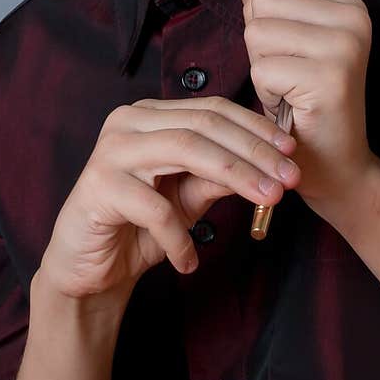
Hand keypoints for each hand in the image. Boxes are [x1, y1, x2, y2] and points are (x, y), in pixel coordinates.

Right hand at [38, 96, 301, 299]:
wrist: (86, 269)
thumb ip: (220, 175)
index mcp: (151, 115)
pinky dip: (179, 236)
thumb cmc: (139, 227)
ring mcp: (111, 150)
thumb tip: (271, 162)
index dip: (255, 129)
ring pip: (185, 149)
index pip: (212, 109)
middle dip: (253, 151)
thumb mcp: (189, 198)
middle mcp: (128, 121)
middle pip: (203, 125)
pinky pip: (154, 207)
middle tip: (289, 180)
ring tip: (265, 202)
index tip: (293, 153)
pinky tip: (190, 261)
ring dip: (234, 176)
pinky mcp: (98, 186)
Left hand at [236, 0, 376, 226]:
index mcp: (348, 3)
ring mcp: (345, 46)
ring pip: (258, 33)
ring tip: (290, 88)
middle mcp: (354, 18)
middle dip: (260, 41)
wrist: (334, 165)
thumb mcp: (282, 41)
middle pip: (263, 1)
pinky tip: (291, 105)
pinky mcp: (330, 77)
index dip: (265, 13)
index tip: (290, 48)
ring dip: (261, 67)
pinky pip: (262, 68)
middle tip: (288, 73)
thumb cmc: (304, 102)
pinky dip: (266, 91)